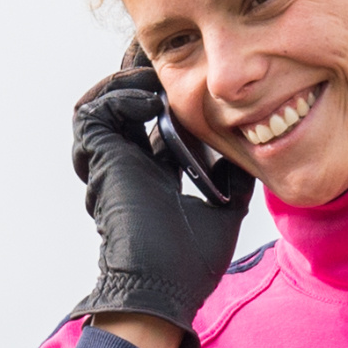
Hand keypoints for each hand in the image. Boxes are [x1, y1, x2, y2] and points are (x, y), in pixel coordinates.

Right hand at [72, 64, 253, 342]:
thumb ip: (232, 176)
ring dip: (128, 82)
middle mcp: (127, 164)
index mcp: (152, 174)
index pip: (152, 122)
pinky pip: (95, 114)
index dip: (166, 95)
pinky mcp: (100, 161)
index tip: (191, 78)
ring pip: (103, 103)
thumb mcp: (225, 207)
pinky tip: (152, 101)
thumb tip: (252, 151)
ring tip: (158, 75)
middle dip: (143, 76)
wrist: (164, 289)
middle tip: (169, 59)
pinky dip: (121, 99)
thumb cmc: (189, 264)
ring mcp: (110, 162)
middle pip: (126, 103)